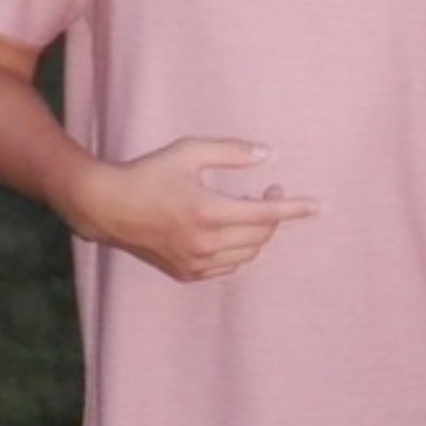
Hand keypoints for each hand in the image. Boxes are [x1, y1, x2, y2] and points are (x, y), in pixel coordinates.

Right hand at [74, 137, 317, 280]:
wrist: (107, 207)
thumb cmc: (148, 173)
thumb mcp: (189, 152)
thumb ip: (231, 152)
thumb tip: (268, 155)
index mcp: (208, 212)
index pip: (265, 214)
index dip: (295, 209)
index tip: (319, 206)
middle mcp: (205, 244)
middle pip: (261, 236)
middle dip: (272, 214)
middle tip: (268, 190)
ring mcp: (195, 263)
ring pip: (247, 254)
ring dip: (257, 234)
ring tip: (246, 208)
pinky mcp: (186, 273)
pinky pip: (228, 266)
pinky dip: (238, 250)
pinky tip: (228, 229)